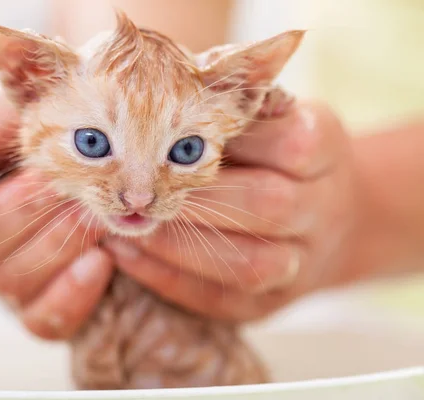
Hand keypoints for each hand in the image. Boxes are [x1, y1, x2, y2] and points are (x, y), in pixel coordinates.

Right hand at [0, 84, 114, 339]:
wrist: (107, 150)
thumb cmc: (51, 121)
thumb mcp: (9, 110)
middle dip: (19, 210)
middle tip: (59, 179)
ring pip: (7, 282)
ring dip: (55, 241)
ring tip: (89, 208)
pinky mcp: (37, 305)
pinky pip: (43, 320)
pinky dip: (73, 290)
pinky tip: (100, 257)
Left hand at [104, 100, 360, 320]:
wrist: (326, 219)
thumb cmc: (278, 156)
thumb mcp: (273, 118)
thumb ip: (236, 112)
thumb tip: (165, 97)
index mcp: (325, 149)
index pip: (289, 142)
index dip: (231, 139)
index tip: (172, 131)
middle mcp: (323, 209)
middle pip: (266, 204)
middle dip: (197, 197)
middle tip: (141, 188)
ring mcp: (302, 263)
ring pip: (247, 264)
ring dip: (178, 246)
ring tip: (130, 225)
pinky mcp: (273, 302)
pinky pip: (222, 301)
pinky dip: (170, 280)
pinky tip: (129, 256)